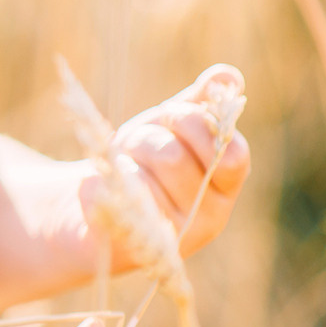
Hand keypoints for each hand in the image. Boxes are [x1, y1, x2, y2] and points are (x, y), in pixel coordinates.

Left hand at [98, 65, 249, 258]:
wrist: (97, 208)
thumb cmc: (143, 162)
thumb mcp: (170, 127)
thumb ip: (200, 102)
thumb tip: (228, 76)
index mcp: (224, 187)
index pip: (232, 155)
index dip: (197, 126)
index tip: (171, 115)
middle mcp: (208, 218)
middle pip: (172, 157)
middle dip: (147, 135)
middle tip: (137, 142)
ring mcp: (171, 239)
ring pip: (139, 177)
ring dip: (121, 158)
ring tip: (122, 165)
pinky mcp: (128, 250)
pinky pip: (106, 199)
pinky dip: (93, 182)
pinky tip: (97, 185)